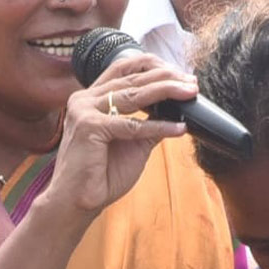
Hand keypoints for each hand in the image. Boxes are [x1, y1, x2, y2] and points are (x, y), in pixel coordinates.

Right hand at [34, 53, 193, 229]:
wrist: (77, 202)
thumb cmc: (101, 174)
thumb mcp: (134, 142)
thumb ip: (150, 123)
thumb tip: (177, 110)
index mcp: (91, 98)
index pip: (123, 68)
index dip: (153, 65)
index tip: (180, 74)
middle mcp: (85, 99)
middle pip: (133, 78)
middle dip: (167, 77)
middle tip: (192, 82)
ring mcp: (84, 110)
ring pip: (134, 94)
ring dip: (167, 91)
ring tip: (190, 93)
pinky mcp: (89, 127)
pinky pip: (132, 124)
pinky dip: (159, 126)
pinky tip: (179, 128)